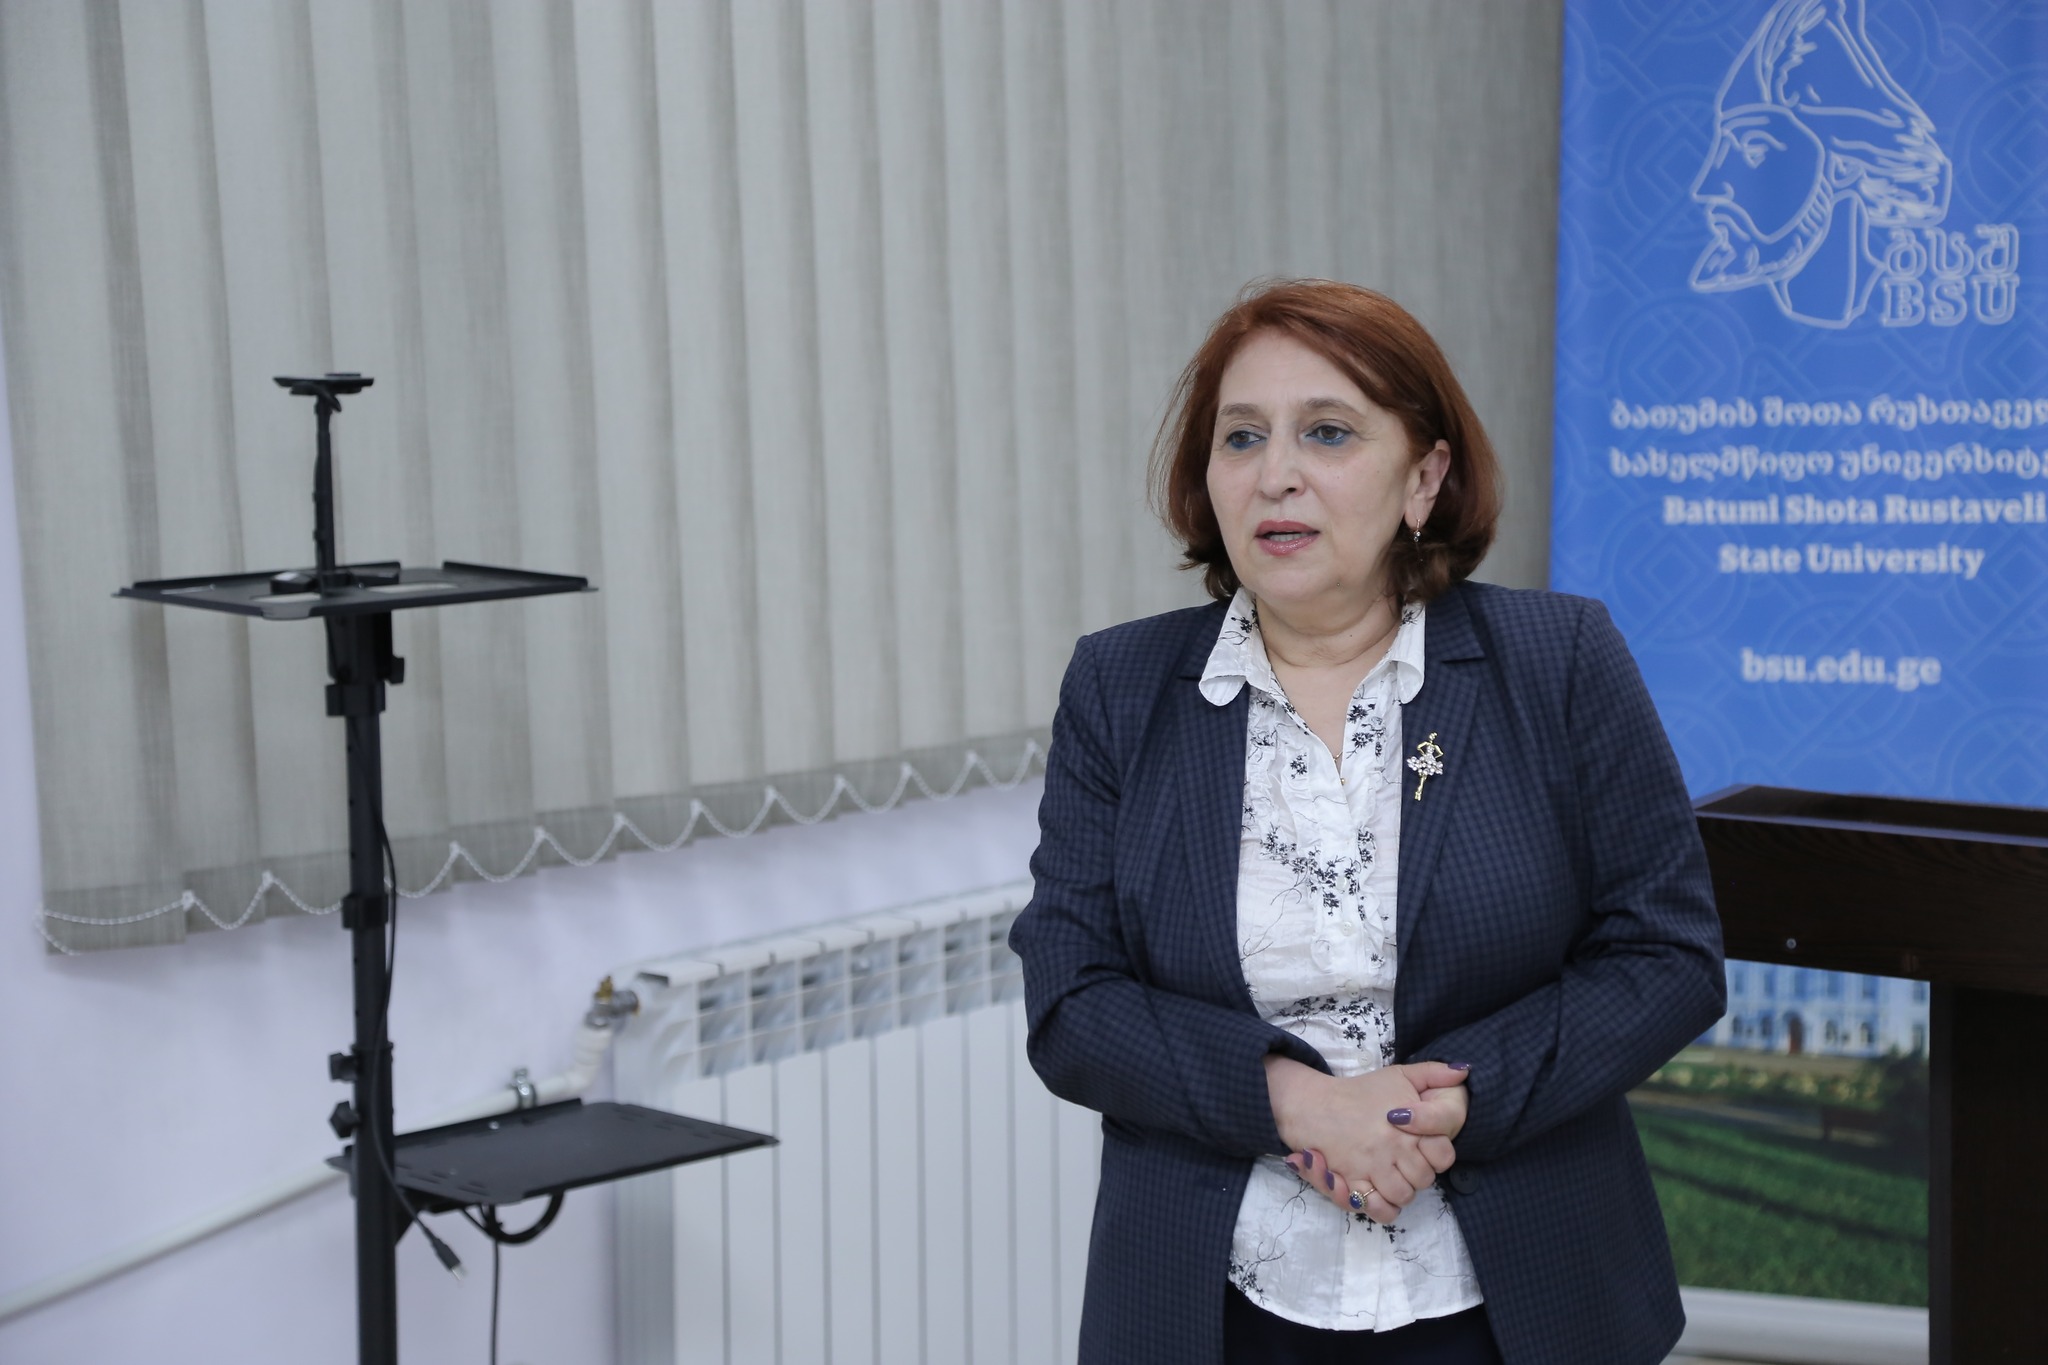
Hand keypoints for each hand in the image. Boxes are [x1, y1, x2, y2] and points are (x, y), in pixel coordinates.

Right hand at [1265, 1057, 1467, 1223]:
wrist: (1314, 1105)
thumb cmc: (1360, 1092)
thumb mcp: (1399, 1075)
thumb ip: (1434, 1072)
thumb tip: (1463, 1071)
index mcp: (1407, 1125)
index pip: (1443, 1155)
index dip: (1437, 1154)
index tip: (1422, 1146)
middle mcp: (1392, 1148)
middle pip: (1425, 1179)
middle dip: (1418, 1172)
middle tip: (1404, 1161)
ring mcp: (1372, 1167)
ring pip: (1404, 1195)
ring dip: (1402, 1190)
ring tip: (1392, 1176)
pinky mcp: (1354, 1183)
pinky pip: (1381, 1210)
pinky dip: (1385, 1208)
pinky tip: (1381, 1194)